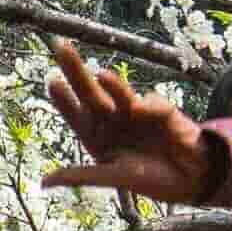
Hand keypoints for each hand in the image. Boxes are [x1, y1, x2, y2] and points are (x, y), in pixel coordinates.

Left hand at [39, 40, 220, 207]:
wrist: (189, 178)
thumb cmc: (149, 179)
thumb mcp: (111, 177)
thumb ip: (79, 176)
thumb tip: (43, 183)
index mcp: (96, 135)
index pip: (75, 114)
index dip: (64, 100)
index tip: (52, 82)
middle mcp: (113, 119)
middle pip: (90, 93)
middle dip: (75, 71)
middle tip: (61, 47)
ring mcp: (135, 113)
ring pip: (120, 93)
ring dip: (113, 84)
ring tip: (101, 76)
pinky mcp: (161, 112)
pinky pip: (154, 106)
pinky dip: (150, 106)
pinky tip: (141, 108)